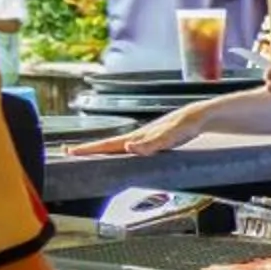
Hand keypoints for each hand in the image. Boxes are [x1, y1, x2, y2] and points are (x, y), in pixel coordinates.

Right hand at [68, 102, 211, 156]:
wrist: (202, 116)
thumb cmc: (188, 124)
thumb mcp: (172, 134)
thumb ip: (153, 143)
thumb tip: (129, 148)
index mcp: (139, 136)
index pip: (108, 144)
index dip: (89, 149)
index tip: (69, 151)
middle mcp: (139, 137)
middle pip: (109, 144)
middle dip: (88, 149)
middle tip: (68, 152)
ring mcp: (145, 138)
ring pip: (118, 145)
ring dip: (102, 150)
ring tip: (86, 154)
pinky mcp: (154, 140)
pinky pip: (131, 147)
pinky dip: (119, 150)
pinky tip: (118, 153)